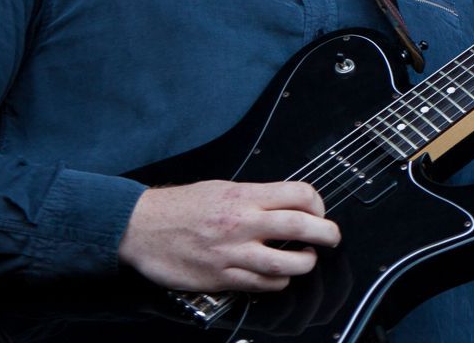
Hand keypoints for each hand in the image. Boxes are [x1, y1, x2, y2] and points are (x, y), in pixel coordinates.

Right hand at [117, 180, 340, 291]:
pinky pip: (262, 285)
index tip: (318, 211)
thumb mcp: (221, 188)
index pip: (299, 195)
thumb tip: (286, 203)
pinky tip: (278, 277)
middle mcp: (243, 223)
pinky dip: (277, 283)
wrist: (141, 227)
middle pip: (302, 228)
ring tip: (307, 260)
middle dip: (327, 234)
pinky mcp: (222, 277)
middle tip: (332, 238)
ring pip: (286, 264)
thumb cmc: (179, 207)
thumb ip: (255, 196)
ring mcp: (233, 252)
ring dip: (305, 263)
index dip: (318, 204)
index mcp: (244, 196)